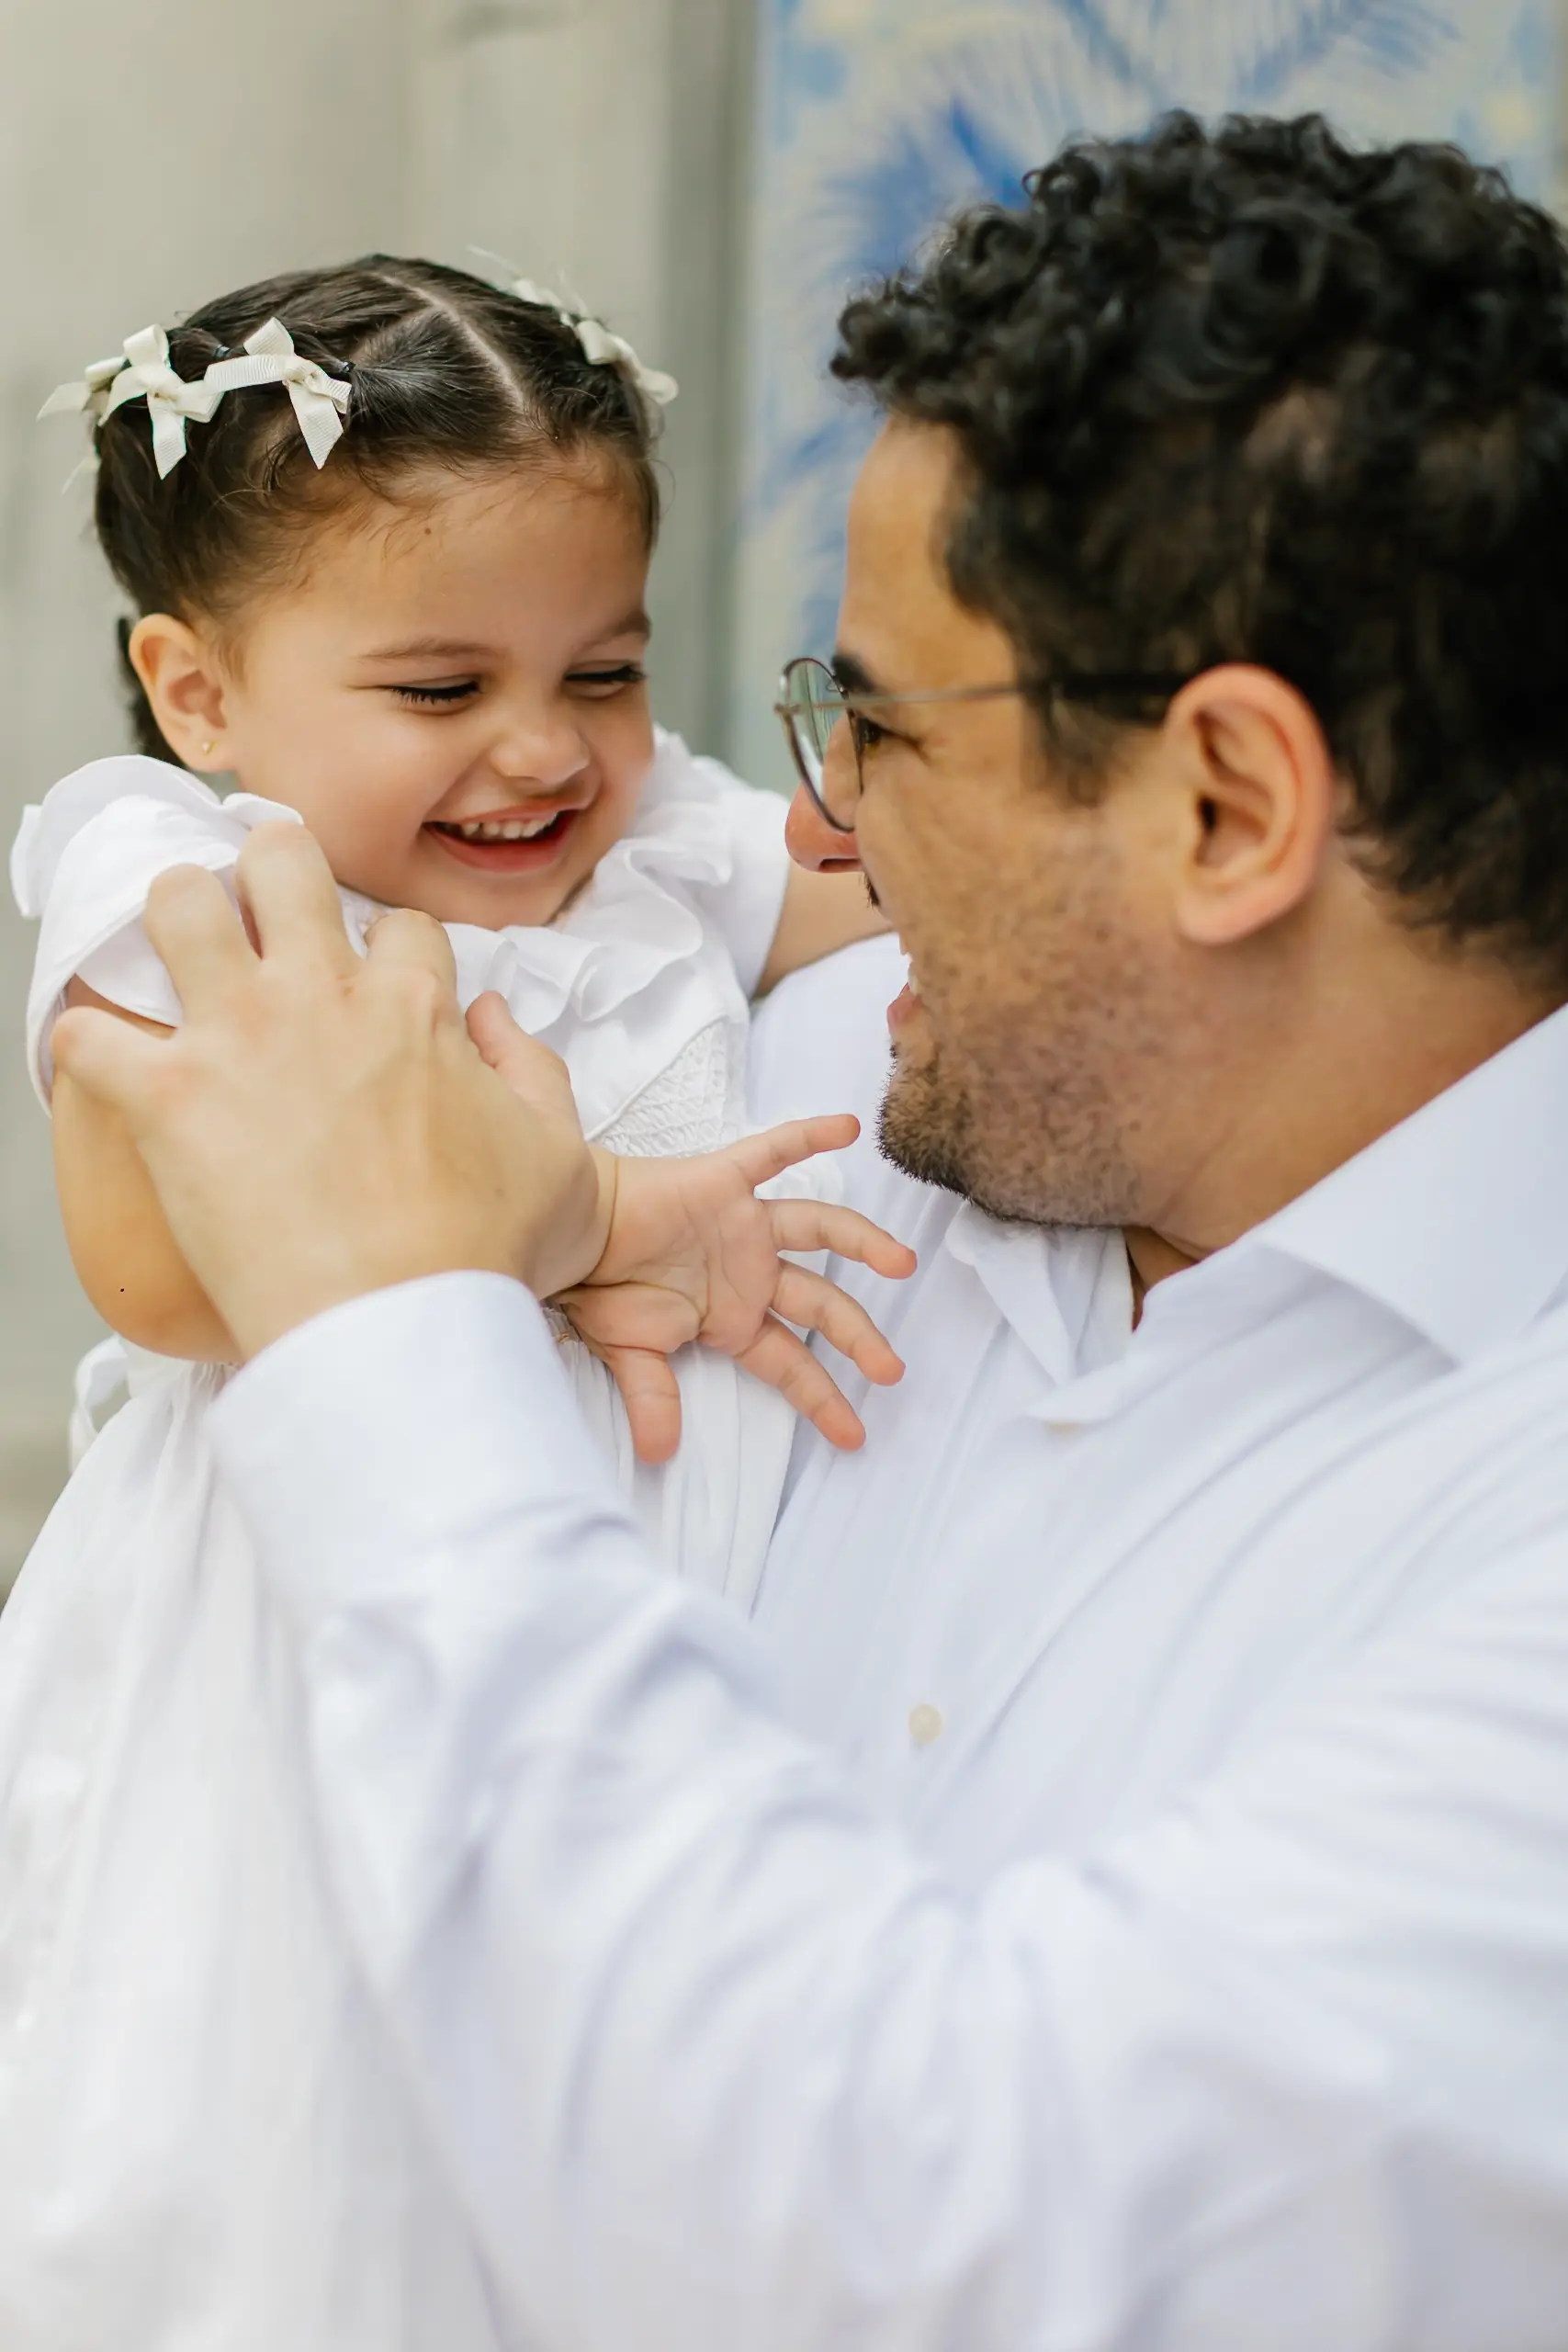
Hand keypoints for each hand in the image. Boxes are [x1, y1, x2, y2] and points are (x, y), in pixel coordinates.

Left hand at [51, 829, 610, 1359]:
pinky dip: (85, 1047)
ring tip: (171, 953)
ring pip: (177, 904)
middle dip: (267, 869)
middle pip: (280, 862)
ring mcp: (238, 1039)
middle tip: (256, 908)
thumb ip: (536, 1074)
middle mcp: (321, 998)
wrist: (402, 1326)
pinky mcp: (166, 1099)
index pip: (397, 925)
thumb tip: (494, 1020)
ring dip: (171, 919)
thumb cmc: (484, 1256)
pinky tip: (102, 1067)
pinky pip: (87, 1036)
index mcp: (415, 1007)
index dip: (385, 950)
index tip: (371, 983)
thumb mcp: (564, 1161)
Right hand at [470, 993, 916, 1461]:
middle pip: (820, 1305)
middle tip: (893, 1372)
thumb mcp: (628, 1353)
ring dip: (863, 1243)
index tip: (854, 1436)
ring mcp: (742, 1225)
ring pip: (819, 1230)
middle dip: (858, 1339)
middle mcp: (749, 1271)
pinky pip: (772, 1152)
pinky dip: (808, 1136)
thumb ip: (653, 1399)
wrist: (562, 1234)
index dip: (822, 1399)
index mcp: (733, 1316)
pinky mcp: (723, 1181)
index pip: (790, 1364)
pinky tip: (847, 1125)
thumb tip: (660, 1455)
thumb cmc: (595, 1288)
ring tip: (903, 1263)